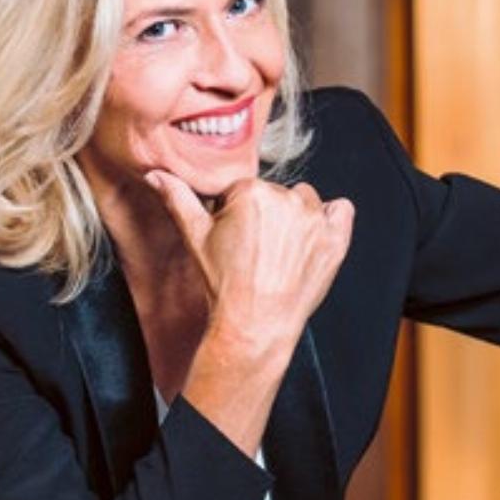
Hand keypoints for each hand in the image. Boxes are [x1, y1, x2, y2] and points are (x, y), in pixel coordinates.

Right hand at [146, 171, 353, 451]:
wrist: (255, 325)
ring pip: (305, 202)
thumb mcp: (195, 238)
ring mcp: (315, 219)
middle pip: (276, 194)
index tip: (237, 237)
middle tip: (256, 249)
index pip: (245, 189)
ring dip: (296, 218)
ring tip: (280, 252)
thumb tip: (157, 174)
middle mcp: (287, 199)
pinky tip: (314, 239)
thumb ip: (178, 198)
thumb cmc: (224, 284)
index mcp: (252, 191)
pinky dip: (331, 220)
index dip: (238, 213)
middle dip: (267, 215)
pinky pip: (342, 211)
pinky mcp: (336, 239)